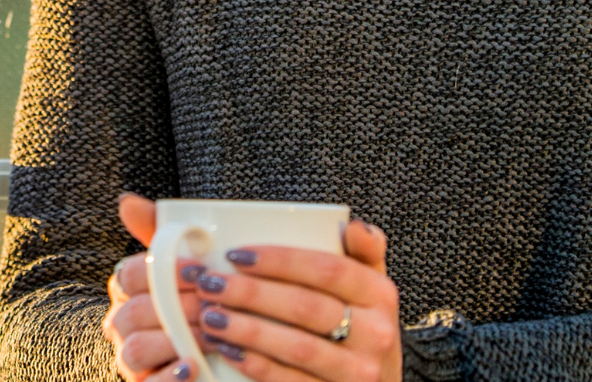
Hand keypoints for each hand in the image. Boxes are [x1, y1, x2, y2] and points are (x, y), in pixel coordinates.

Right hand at [104, 193, 206, 381]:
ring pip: (135, 349)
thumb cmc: (200, 303)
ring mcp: (131, 360)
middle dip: (176, 308)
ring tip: (211, 336)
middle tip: (214, 304)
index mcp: (129, 290)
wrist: (225, 355)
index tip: (201, 270)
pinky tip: (192, 368)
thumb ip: (161, 236)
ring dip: (174, 341)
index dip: (164, 272)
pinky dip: (168, 379)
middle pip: (132, 313)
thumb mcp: (186, 268)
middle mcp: (122, 325)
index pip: (129, 275)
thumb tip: (125, 200)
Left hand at [190, 219, 400, 381]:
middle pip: (305, 307)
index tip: (237, 255)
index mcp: (380, 294)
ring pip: (296, 346)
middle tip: (211, 284)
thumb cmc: (365, 327)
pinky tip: (229, 349)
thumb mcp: (372, 287)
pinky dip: (256, 365)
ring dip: (247, 330)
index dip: (279, 261)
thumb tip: (353, 226)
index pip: (327, 269)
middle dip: (251, 294)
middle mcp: (376, 334)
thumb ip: (365, 250)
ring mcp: (358, 371)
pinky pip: (291, 381)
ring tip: (211, 316)